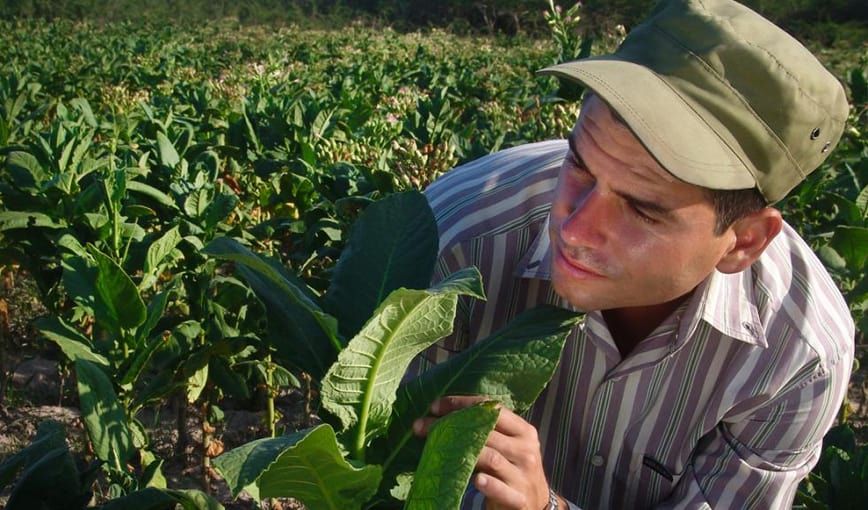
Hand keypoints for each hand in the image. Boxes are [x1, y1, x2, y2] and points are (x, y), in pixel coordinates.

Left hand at [413, 395, 551, 509]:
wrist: (536, 504)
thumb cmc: (512, 469)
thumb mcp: (507, 447)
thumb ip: (487, 431)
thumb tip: (442, 414)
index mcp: (524, 431)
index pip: (493, 409)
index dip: (462, 403)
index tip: (434, 406)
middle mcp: (526, 450)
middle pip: (487, 432)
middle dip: (451, 426)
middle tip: (422, 426)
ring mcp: (523, 475)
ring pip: (491, 457)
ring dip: (461, 452)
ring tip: (436, 449)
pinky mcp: (519, 498)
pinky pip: (500, 488)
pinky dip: (487, 483)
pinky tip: (475, 479)